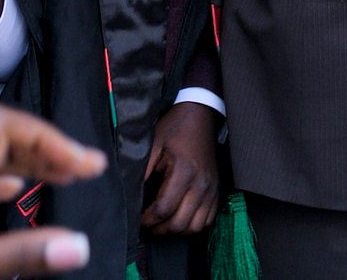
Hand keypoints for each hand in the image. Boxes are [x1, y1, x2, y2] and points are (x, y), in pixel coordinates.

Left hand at [0, 105, 104, 275]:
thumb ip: (22, 255)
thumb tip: (79, 246)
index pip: (9, 125)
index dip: (50, 137)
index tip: (80, 166)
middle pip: (4, 134)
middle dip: (48, 146)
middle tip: (86, 169)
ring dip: (28, 160)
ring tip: (61, 177)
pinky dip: (3, 176)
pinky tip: (13, 192)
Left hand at [141, 100, 221, 235]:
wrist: (201, 116)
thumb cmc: (175, 129)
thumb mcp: (154, 144)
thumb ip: (143, 170)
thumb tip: (130, 195)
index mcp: (184, 171)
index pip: (165, 208)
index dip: (148, 219)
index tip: (138, 218)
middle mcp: (201, 183)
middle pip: (180, 222)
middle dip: (160, 229)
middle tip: (148, 225)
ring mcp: (211, 188)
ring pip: (195, 226)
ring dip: (177, 230)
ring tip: (163, 224)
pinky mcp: (216, 190)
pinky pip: (207, 220)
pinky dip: (193, 225)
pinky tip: (180, 218)